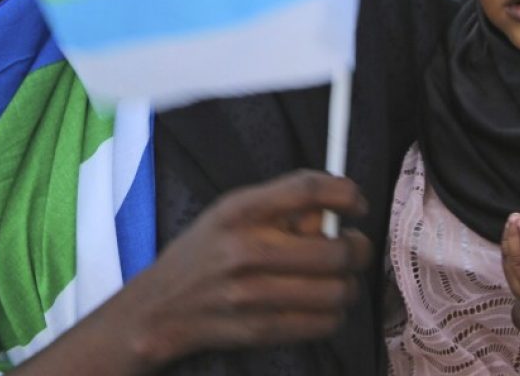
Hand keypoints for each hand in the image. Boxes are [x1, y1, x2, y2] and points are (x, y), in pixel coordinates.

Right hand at [124, 171, 371, 367]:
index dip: (345, 193)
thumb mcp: (231, 211)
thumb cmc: (205, 251)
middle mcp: (247, 248)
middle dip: (357, 247)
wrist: (162, 306)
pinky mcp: (260, 329)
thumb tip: (335, 210)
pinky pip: (324, 322)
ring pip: (337, 290)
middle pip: (334, 248)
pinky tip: (321, 304)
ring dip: (348, 284)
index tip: (357, 203)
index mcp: (241, 209)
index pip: (308, 189)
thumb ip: (279, 205)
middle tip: (354, 246)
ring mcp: (253, 293)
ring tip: (337, 278)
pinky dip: (334, 313)